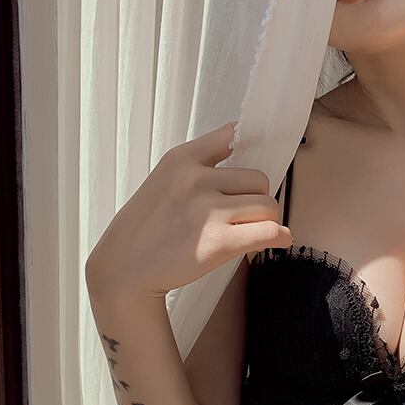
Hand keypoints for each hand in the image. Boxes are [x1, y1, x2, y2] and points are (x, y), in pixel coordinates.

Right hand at [85, 120, 293, 300]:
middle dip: (257, 200)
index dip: (249, 153)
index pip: (231, 136)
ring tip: (252, 232)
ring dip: (267, 221)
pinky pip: (269, 232)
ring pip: (268, 207)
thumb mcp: (163, 180)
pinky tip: (279, 240)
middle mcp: (196, 180)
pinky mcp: (219, 242)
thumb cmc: (147, 228)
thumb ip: (199, 166)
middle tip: (246, 217)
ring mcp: (208, 211)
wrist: (125, 268)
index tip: (251, 170)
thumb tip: (241, 153)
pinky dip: (280, 237)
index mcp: (182, 159)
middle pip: (260, 180)